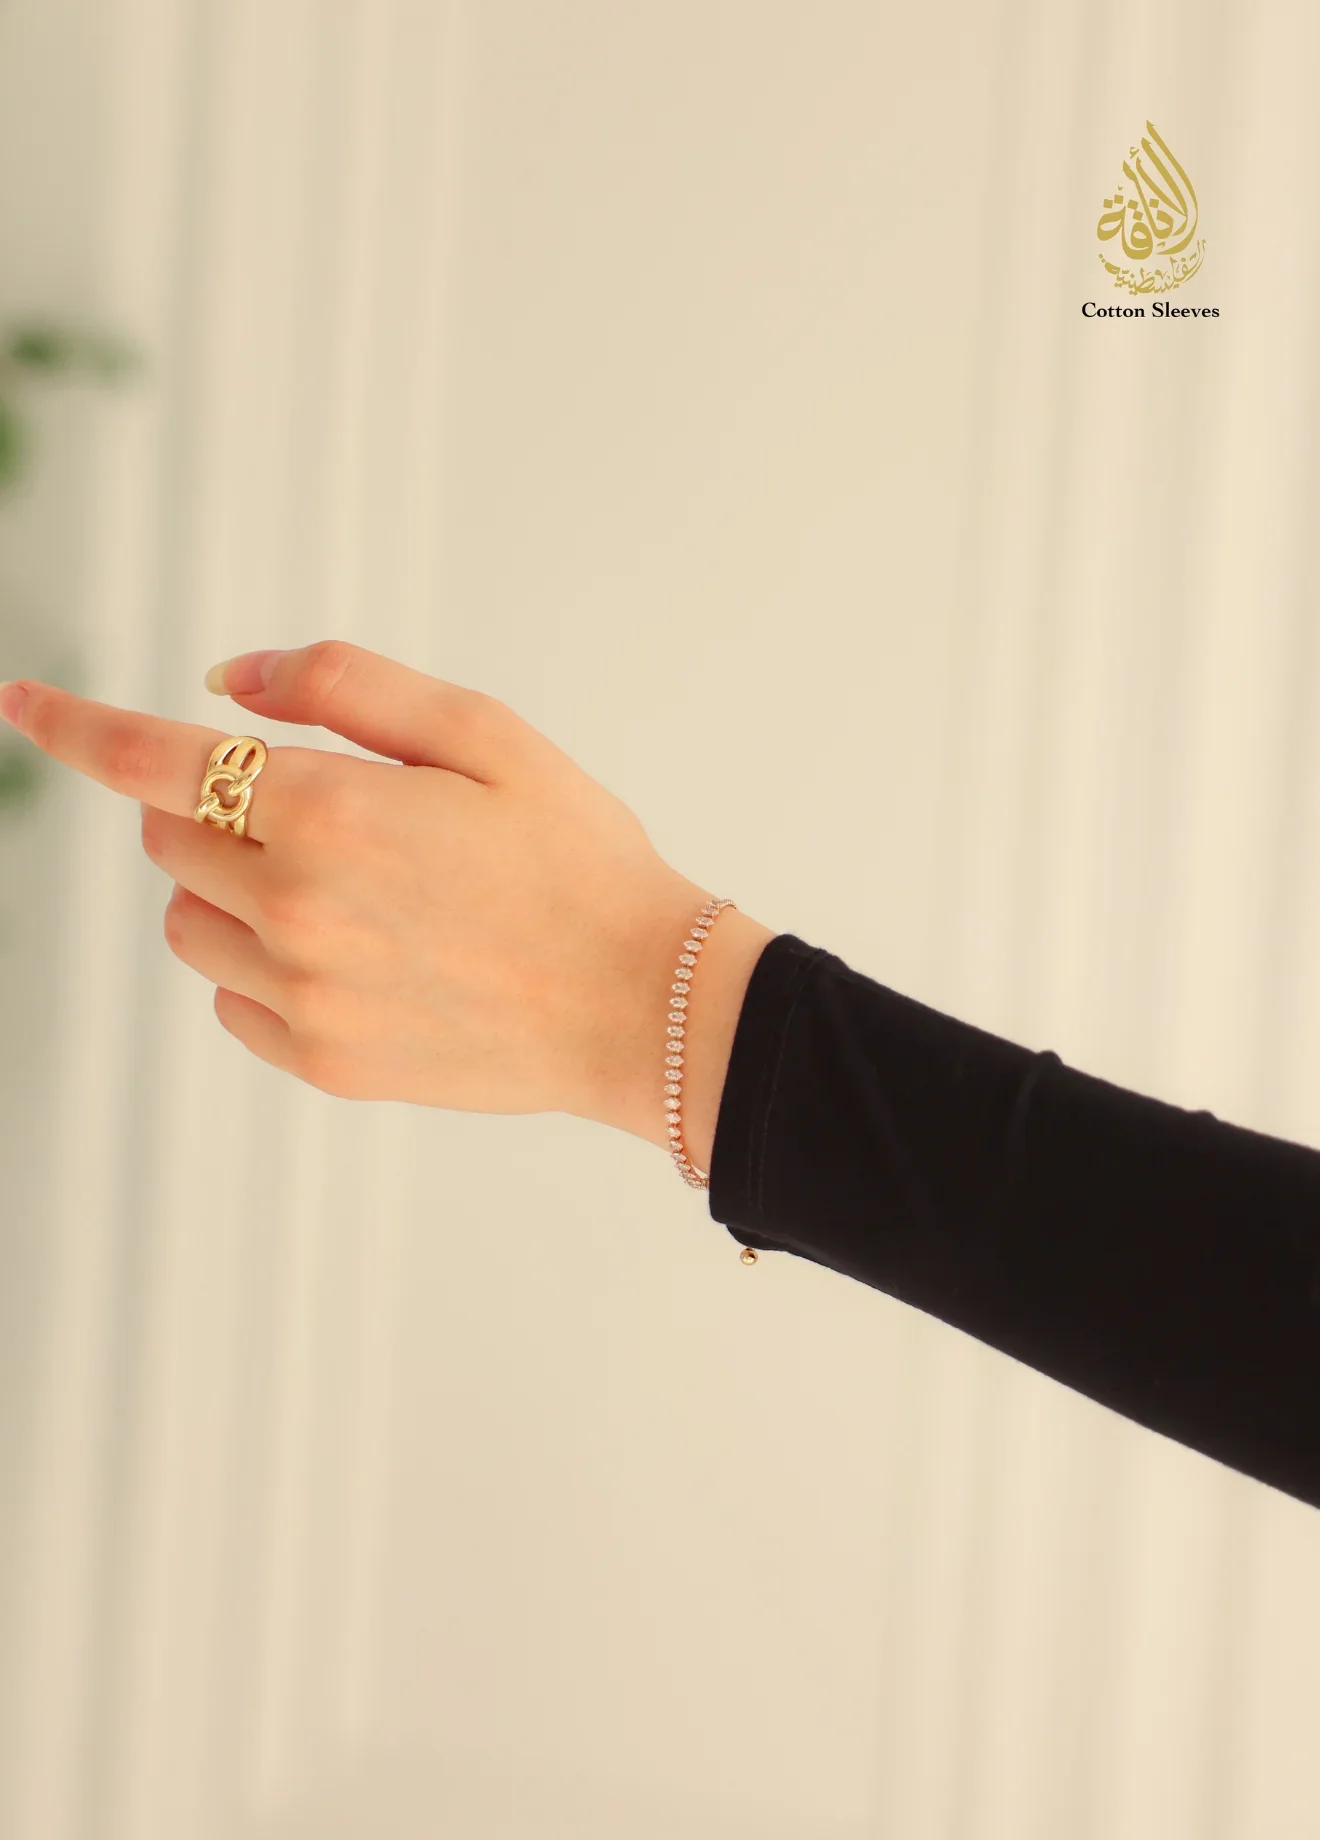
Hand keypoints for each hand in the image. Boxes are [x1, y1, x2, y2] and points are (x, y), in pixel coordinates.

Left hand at [0, 641, 773, 1172]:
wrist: (640, 1004)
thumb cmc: (575, 857)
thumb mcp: (483, 731)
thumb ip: (343, 685)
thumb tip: (227, 680)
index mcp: (331, 810)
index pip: (153, 760)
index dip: (74, 726)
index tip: (22, 703)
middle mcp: (297, 909)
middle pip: (171, 837)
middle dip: (213, 803)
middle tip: (319, 805)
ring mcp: (303, 997)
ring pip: (190, 922)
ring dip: (231, 886)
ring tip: (344, 886)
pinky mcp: (322, 1061)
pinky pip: (234, 998)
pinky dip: (264, 963)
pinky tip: (357, 953)